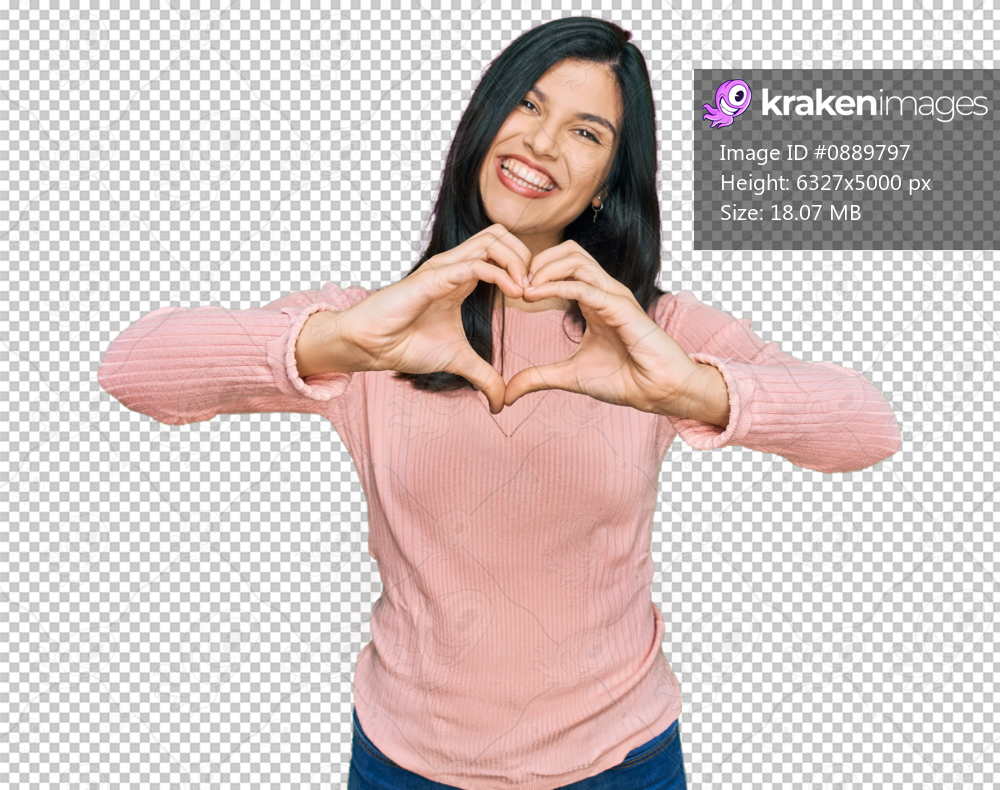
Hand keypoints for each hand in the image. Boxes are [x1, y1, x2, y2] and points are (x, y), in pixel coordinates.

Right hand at [334, 224, 529, 413]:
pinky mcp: (433, 279)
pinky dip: (501, 275)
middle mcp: (455, 266)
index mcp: (462, 277)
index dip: (525, 267)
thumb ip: (484, 377)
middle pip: (500, 234)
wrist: (372, 347)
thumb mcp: (458, 361)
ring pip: (492, 240)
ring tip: (525, 291)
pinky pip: (474, 265)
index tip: (535, 298)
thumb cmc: (407, 345)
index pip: (501, 250)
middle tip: (534, 289)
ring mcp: (444, 269)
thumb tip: (500, 403)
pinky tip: (513, 294)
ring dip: (517, 261)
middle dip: (525, 256)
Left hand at [503, 240, 704, 416]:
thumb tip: (508, 392)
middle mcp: (605, 291)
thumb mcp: (569, 376)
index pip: (564, 265)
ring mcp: (614, 296)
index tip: (512, 292)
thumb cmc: (624, 380)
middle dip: (537, 261)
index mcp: (595, 300)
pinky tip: (533, 295)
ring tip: (523, 289)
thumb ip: (538, 377)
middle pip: (568, 251)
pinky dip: (556, 285)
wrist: (657, 392)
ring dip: (543, 269)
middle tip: (514, 285)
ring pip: (576, 259)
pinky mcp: (621, 307)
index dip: (535, 272)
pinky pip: (584, 285)